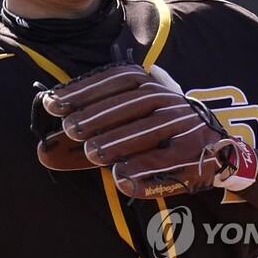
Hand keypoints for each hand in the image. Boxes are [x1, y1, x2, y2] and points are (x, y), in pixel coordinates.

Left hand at [32, 62, 239, 198]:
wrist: (214, 145)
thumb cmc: (155, 131)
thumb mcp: (127, 120)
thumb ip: (89, 131)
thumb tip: (44, 151)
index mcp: (148, 84)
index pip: (114, 81)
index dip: (84, 90)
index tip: (53, 102)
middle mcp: (167, 100)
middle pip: (129, 104)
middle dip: (98, 115)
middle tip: (70, 128)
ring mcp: (182, 125)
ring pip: (148, 130)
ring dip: (118, 141)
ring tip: (92, 152)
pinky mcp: (194, 152)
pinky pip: (167, 160)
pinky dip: (143, 168)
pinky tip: (120, 177)